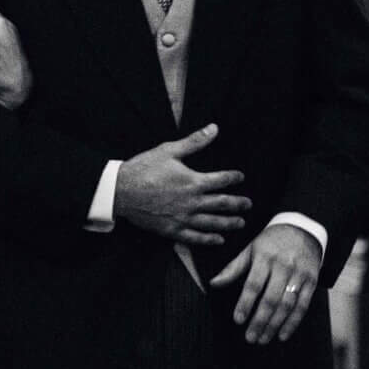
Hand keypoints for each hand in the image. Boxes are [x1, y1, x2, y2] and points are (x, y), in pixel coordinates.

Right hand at [114, 125, 250, 246]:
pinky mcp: (172, 230)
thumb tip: (214, 128)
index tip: (240, 177)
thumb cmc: (143, 168)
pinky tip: (219, 240)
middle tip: (248, 204)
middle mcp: (193, 202)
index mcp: (193, 181)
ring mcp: (183, 218)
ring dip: (230, 223)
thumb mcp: (169, 150)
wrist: (120, 190)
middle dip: (238, 204)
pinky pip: (195, 238)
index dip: (234, 177)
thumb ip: (194, 142)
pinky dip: (209, 239)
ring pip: (213, 223)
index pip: (222, 180)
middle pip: (223, 204)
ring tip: (241, 223)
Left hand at [214, 221, 321, 344]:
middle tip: (250, 337)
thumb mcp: (250, 249)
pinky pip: (303, 305)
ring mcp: (300, 274)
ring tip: (262, 339)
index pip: (253, 284)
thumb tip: (212, 283)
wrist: (303, 229)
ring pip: (287, 305)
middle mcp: (284, 266)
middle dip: (260, 320)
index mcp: (265, 257)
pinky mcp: (312, 281)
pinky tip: (282, 335)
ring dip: (275, 325)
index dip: (245, 303)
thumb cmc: (271, 242)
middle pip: (271, 298)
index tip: (237, 320)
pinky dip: (293, 323)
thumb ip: (233, 268)